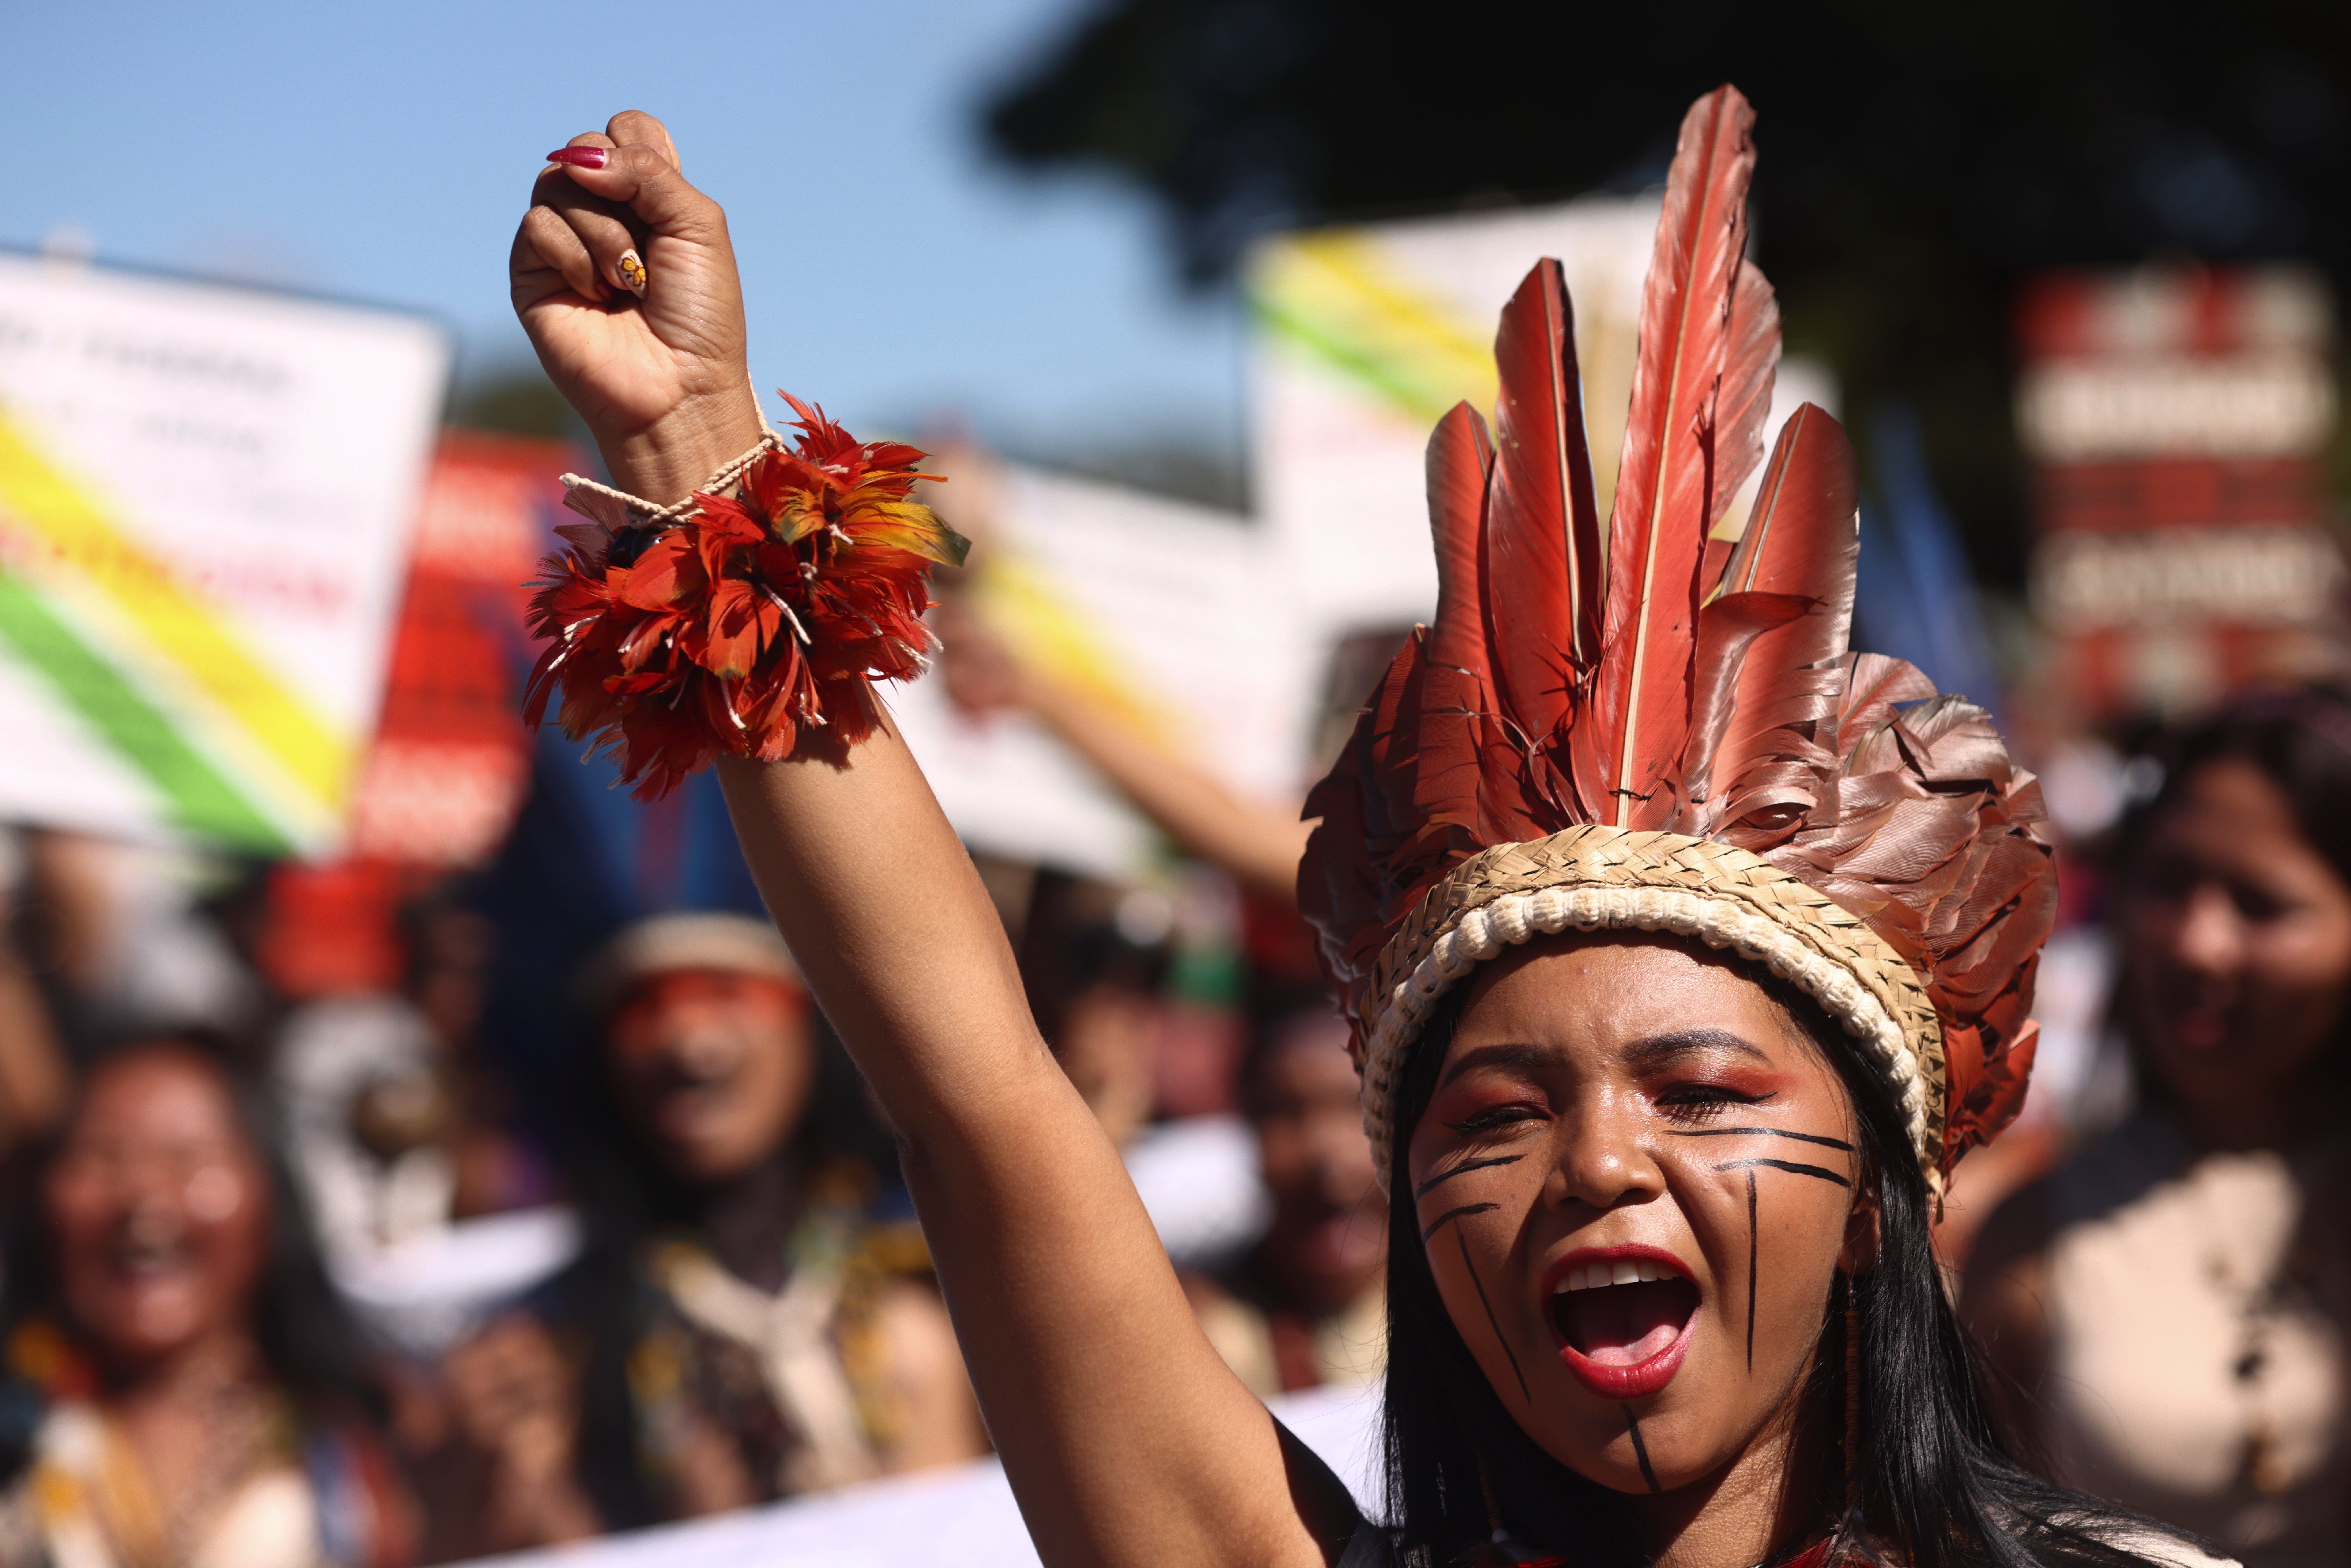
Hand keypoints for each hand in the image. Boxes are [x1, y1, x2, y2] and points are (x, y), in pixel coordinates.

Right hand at [510, 111, 766, 501]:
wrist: (678, 386)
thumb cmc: (700, 314)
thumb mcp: (698, 224)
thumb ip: (648, 169)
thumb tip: (582, 155)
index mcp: (647, 196)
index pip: (626, 130)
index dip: (641, 154)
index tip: (665, 206)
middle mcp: (603, 211)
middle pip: (585, 148)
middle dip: (622, 195)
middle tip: (646, 251)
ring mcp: (564, 240)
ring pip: (556, 182)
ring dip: (603, 233)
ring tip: (627, 283)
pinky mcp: (532, 271)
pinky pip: (536, 225)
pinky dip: (574, 257)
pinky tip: (596, 295)